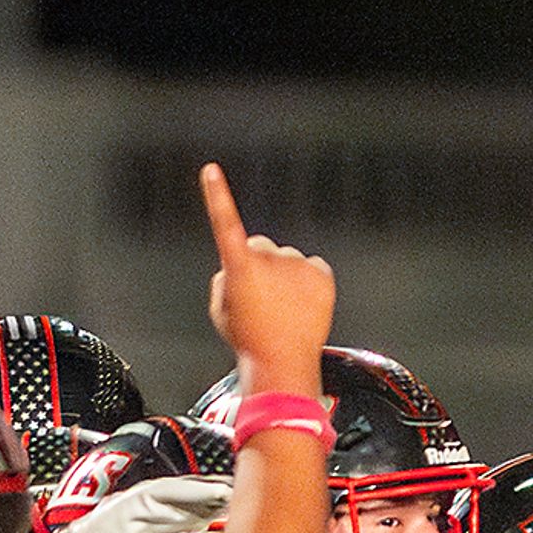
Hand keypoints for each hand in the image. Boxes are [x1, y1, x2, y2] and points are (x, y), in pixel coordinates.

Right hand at [198, 164, 334, 395]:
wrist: (283, 362)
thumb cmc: (247, 338)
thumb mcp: (221, 308)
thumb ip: (226, 278)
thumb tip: (239, 266)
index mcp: (238, 267)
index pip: (225, 223)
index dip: (216, 196)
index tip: (211, 170)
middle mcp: (268, 259)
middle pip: (259, 247)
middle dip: (258, 264)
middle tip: (260, 300)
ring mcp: (297, 265)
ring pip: (286, 260)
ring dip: (284, 276)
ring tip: (282, 309)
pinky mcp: (322, 273)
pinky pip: (311, 268)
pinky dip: (308, 282)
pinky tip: (302, 305)